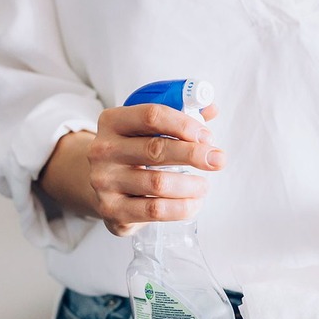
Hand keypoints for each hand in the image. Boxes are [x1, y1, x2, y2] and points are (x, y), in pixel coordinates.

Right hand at [88, 103, 225, 234]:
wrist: (100, 186)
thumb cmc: (133, 152)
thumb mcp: (146, 129)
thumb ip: (179, 115)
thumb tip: (211, 108)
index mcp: (112, 121)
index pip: (152, 116)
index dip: (185, 124)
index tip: (207, 137)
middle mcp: (103, 150)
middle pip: (156, 149)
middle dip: (194, 155)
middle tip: (218, 160)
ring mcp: (105, 182)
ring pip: (159, 183)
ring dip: (192, 185)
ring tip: (204, 186)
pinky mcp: (113, 210)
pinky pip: (156, 210)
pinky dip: (182, 207)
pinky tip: (194, 202)